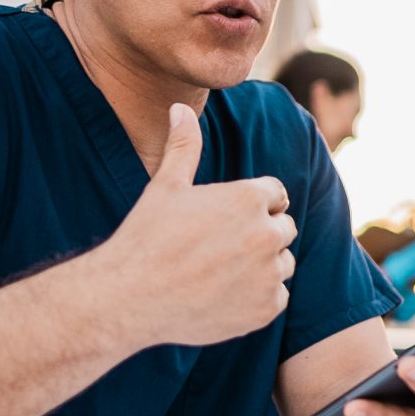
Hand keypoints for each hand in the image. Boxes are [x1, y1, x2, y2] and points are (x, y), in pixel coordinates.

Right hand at [102, 103, 296, 348]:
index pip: (275, 194)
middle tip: (217, 249)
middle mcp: (267, 233)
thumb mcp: (166, 186)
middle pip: (284, 228)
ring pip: (283, 263)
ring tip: (217, 272)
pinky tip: (221, 296)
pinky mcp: (267, 307)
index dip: (251, 205)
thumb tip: (179, 108)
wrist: (130, 298)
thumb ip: (184, 146)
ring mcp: (270, 273)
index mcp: (249, 198)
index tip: (224, 220)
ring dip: (261, 266)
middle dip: (259, 234)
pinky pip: (277, 297)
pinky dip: (256, 298)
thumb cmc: (146, 238)